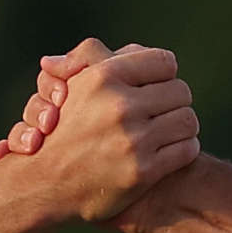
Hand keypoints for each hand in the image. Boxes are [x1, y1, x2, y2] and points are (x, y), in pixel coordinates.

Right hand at [0, 39, 199, 222]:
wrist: (44, 184)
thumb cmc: (61, 128)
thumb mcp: (69, 83)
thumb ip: (92, 55)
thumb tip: (126, 48)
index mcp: (104, 76)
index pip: (165, 62)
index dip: (163, 74)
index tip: (156, 87)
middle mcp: (119, 105)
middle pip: (181, 91)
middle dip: (174, 101)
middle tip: (163, 111)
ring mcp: (132, 140)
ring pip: (188, 119)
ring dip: (181, 126)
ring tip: (168, 130)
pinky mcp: (143, 171)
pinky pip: (187, 148)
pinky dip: (182, 149)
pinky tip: (168, 151)